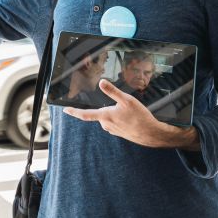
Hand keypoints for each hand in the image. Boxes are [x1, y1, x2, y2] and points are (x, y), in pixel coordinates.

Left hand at [62, 80, 197, 149]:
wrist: (151, 134)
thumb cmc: (140, 117)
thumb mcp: (127, 100)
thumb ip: (112, 91)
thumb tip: (101, 82)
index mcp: (105, 116)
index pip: (85, 114)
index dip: (74, 112)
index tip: (65, 110)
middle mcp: (107, 125)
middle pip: (101, 113)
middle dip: (107, 107)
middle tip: (121, 105)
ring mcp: (113, 130)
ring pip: (109, 117)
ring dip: (116, 113)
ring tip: (130, 112)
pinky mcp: (120, 133)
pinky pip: (116, 122)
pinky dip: (122, 118)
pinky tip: (131, 117)